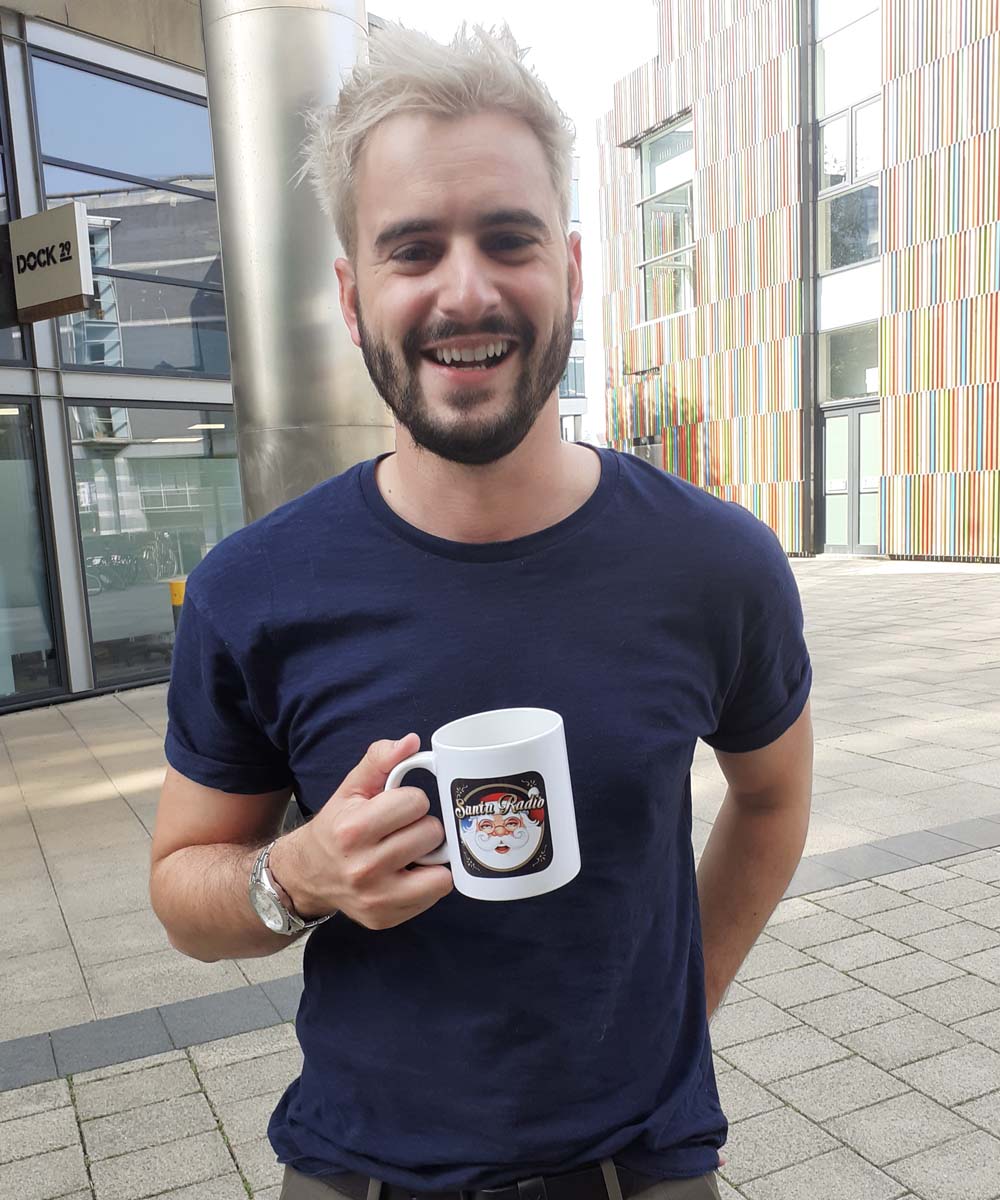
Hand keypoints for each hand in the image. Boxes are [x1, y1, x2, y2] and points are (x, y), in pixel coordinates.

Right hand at [269, 734, 452, 929]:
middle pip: (431, 833)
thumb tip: (412, 742)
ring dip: (429, 856)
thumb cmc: (336, 826)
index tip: (395, 808)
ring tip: (408, 852)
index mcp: (353, 829)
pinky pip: (436, 893)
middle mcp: (363, 868)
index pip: (416, 802)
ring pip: (440, 868)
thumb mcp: (351, 787)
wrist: (308, 874)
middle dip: (421, 826)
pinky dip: (428, 881)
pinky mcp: (385, 918)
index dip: (411, 800)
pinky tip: (406, 873)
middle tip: (401, 831)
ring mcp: (375, 898)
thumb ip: (380, 759)